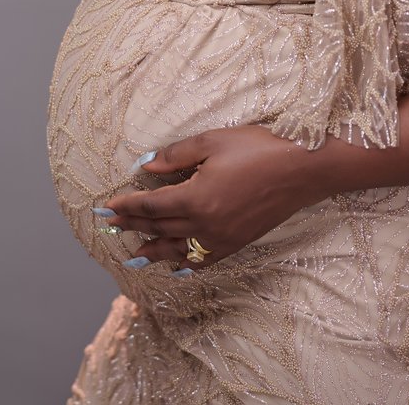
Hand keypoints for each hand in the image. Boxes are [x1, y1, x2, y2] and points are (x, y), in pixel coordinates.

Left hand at [101, 126, 330, 269]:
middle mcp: (204, 225)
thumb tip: (144, 166)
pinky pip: (203, 260)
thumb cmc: (258, 149)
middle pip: (159, 228)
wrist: (303, 170)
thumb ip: (174, 156)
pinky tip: (175, 266)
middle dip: (132, 226)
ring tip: (133, 255)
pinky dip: (184, 264)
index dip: (125, 207)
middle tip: (110, 226)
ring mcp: (221, 239)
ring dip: (152, 251)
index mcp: (195, 199)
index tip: (104, 207)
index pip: (149, 206)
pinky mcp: (237, 243)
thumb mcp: (211, 141)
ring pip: (177, 249)